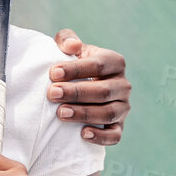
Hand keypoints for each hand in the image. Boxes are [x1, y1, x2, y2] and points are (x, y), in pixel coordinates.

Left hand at [48, 29, 131, 145]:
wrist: (81, 87)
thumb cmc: (74, 64)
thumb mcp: (70, 48)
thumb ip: (67, 39)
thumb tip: (72, 46)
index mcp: (114, 62)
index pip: (98, 65)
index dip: (76, 69)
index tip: (53, 73)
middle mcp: (123, 85)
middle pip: (103, 91)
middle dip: (76, 93)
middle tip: (52, 94)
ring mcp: (123, 107)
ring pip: (109, 113)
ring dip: (84, 114)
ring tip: (61, 113)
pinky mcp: (119, 126)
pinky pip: (115, 135)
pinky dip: (101, 136)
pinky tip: (83, 134)